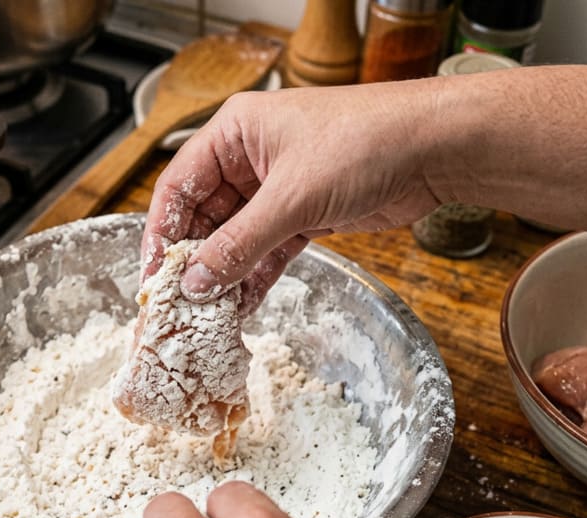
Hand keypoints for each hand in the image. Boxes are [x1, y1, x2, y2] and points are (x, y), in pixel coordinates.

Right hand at [141, 82, 446, 313]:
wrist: (434, 148)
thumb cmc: (365, 141)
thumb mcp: (292, 197)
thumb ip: (239, 243)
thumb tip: (196, 282)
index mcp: (234, 132)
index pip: (178, 186)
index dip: (161, 233)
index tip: (152, 277)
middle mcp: (250, 157)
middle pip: (204, 217)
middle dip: (193, 262)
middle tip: (178, 306)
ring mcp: (278, 187)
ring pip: (236, 238)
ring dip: (223, 275)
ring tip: (206, 316)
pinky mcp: (306, 214)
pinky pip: (267, 250)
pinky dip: (255, 277)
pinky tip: (241, 307)